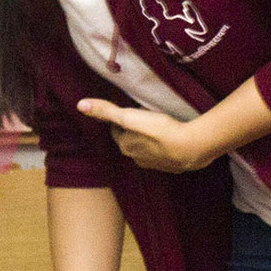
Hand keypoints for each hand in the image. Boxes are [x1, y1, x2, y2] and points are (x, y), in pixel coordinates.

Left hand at [77, 99, 216, 172]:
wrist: (191, 147)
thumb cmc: (158, 130)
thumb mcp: (129, 116)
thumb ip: (106, 111)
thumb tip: (80, 105)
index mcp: (125, 146)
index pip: (116, 131)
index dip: (120, 120)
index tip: (126, 111)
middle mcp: (136, 158)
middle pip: (130, 140)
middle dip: (132, 130)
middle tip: (141, 117)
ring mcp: (154, 164)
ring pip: (146, 148)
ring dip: (148, 139)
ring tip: (156, 126)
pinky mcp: (172, 165)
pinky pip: (162, 154)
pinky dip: (163, 146)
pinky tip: (170, 138)